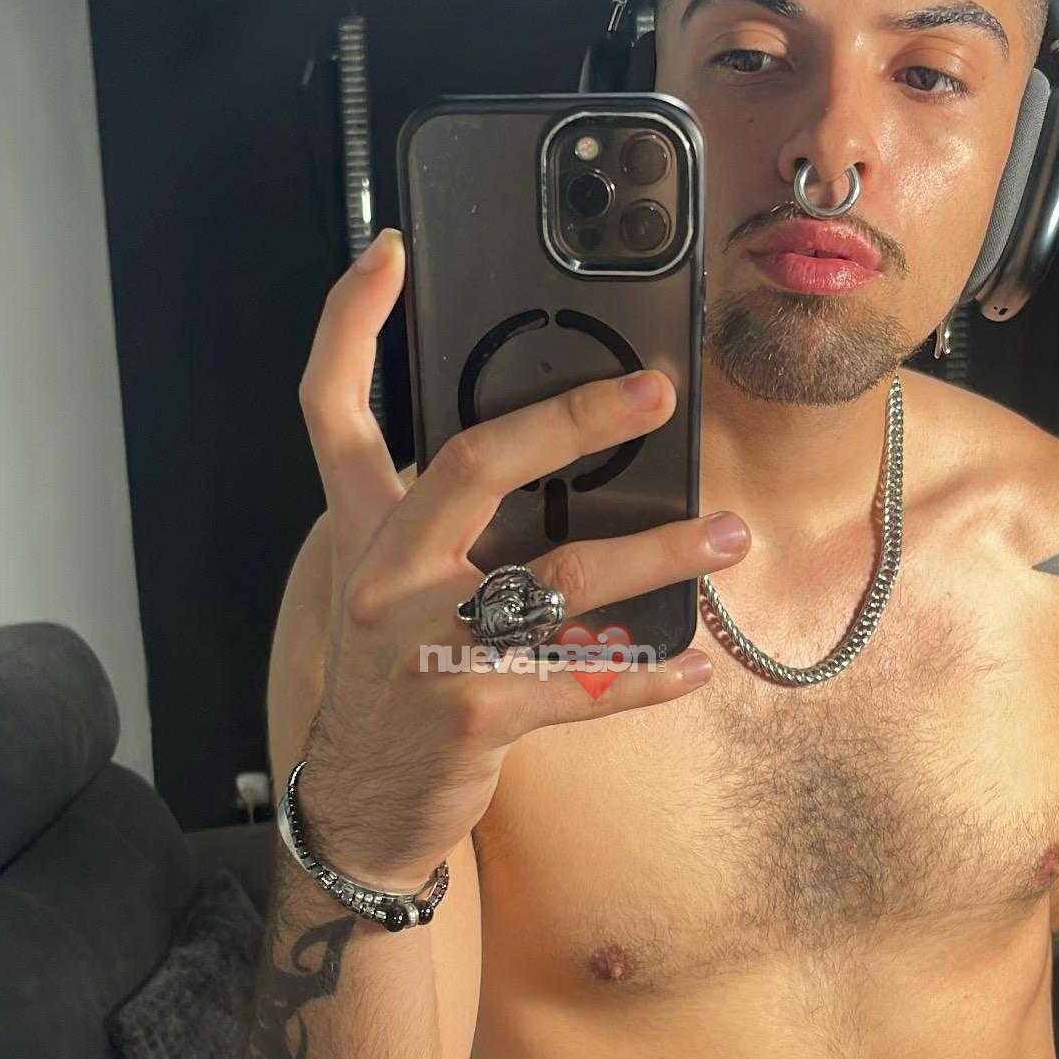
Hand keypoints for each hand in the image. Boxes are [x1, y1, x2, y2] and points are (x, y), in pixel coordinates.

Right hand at [294, 228, 748, 888]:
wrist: (363, 806)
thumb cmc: (395, 678)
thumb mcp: (391, 586)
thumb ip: (441, 521)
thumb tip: (550, 456)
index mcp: (364, 531)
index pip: (332, 408)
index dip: (350, 323)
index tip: (388, 252)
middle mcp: (384, 576)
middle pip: (472, 464)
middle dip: (570, 418)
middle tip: (657, 391)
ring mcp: (425, 645)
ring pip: (558, 579)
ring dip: (657, 554)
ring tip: (726, 537)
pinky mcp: (472, 714)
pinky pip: (583, 684)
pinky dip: (647, 676)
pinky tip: (693, 664)